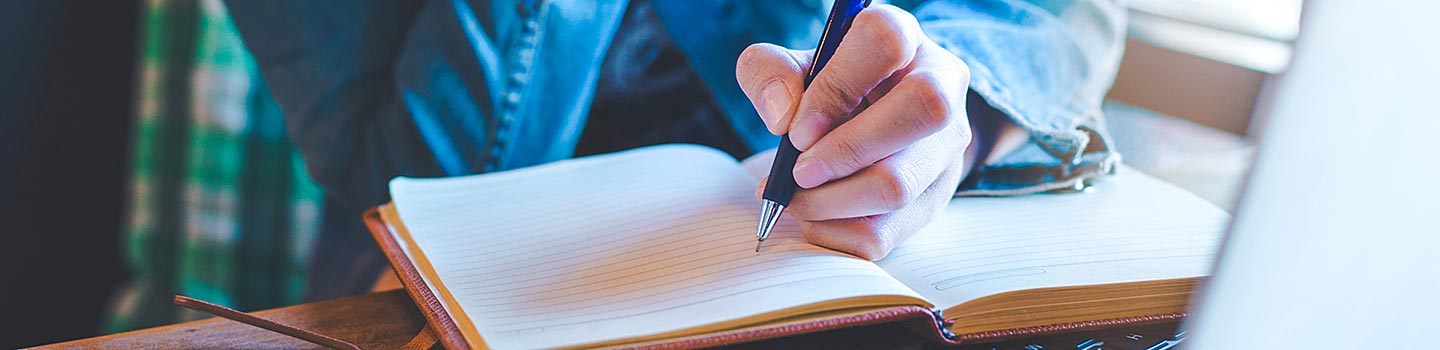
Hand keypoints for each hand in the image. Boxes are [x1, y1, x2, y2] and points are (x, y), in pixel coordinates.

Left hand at [737, 5, 973, 259]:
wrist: (878, 123)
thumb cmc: (833, 89)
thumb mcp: (795, 66)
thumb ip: (770, 72)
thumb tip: (781, 117)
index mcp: (905, 38)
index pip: (885, 42)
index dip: (835, 86)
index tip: (798, 126)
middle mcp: (942, 86)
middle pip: (922, 110)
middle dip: (845, 151)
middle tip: (797, 172)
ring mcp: (946, 148)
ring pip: (899, 185)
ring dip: (831, 201)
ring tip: (796, 197)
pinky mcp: (933, 201)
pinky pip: (884, 234)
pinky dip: (835, 234)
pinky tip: (815, 216)